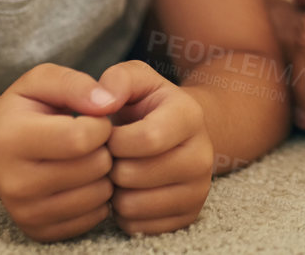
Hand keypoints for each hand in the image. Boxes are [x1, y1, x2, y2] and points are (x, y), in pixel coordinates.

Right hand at [0, 63, 115, 242]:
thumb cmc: (25, 110)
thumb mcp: (42, 81)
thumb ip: (75, 84)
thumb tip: (108, 102)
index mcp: (12, 139)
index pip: (80, 138)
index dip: (101, 124)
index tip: (94, 118)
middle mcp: (14, 183)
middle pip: (94, 167)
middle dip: (104, 148)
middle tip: (90, 139)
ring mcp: (25, 212)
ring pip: (99, 196)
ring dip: (104, 174)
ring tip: (86, 158)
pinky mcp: (39, 231)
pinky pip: (94, 218)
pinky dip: (97, 197)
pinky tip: (82, 180)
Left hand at [75, 60, 213, 235]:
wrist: (179, 132)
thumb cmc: (150, 104)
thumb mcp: (137, 78)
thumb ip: (118, 79)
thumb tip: (102, 102)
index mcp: (191, 116)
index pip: (146, 139)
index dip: (114, 140)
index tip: (108, 133)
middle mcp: (202, 156)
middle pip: (133, 176)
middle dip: (111, 165)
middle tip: (114, 154)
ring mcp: (199, 190)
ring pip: (131, 206)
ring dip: (114, 190)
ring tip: (121, 169)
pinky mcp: (188, 217)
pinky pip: (137, 227)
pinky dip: (125, 213)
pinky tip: (131, 189)